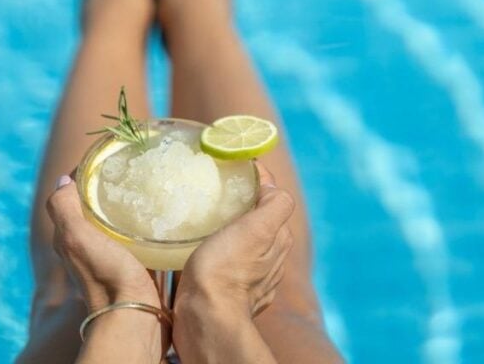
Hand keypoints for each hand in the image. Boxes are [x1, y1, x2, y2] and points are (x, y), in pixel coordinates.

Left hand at [46, 174, 159, 311]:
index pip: (73, 198)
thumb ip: (64, 209)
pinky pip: (136, 239)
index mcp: (70, 239)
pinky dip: (142, 225)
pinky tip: (157, 217)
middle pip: (95, 210)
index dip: (84, 177)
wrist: (134, 317)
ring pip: (116, 224)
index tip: (106, 160)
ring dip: (127, 207)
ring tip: (147, 187)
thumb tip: (63, 180)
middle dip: (108, 189)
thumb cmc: (105, 276)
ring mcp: (112, 259)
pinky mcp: (135, 267)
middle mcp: (87, 248)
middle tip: (130, 169)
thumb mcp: (76, 237)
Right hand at [177, 162, 294, 319]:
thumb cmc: (226, 268)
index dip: (255, 179)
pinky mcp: (232, 291)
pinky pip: (229, 261)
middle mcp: (272, 259)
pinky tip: (204, 248)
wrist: (205, 317)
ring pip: (244, 241)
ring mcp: (253, 278)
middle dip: (243, 202)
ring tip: (205, 215)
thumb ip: (274, 204)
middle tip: (215, 188)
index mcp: (279, 239)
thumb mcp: (256, 228)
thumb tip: (272, 184)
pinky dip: (221, 250)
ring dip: (230, 227)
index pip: (272, 197)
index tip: (232, 167)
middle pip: (259, 218)